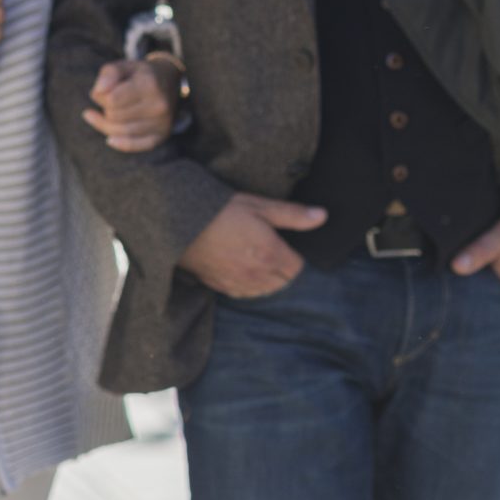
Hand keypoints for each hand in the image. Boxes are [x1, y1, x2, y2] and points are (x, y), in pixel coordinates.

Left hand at [84, 55, 181, 152]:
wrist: (169, 80)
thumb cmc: (139, 74)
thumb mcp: (124, 66)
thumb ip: (109, 74)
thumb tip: (97, 91)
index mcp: (149, 84)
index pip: (111, 100)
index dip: (99, 96)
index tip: (102, 90)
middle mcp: (159, 105)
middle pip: (114, 116)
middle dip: (105, 108)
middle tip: (109, 100)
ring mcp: (162, 122)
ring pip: (120, 132)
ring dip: (107, 124)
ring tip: (107, 113)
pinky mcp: (162, 135)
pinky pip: (135, 145)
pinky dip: (120, 143)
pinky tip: (110, 139)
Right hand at [180, 193, 321, 298]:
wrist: (177, 220)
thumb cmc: (219, 209)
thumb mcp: (258, 205)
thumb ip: (292, 214)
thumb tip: (322, 216)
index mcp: (270, 254)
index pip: (296, 268)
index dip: (293, 254)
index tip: (282, 243)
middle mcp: (256, 274)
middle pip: (282, 282)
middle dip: (282, 268)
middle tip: (270, 249)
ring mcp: (237, 282)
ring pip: (264, 291)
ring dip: (266, 279)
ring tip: (255, 259)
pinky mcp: (219, 285)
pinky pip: (242, 293)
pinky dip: (247, 285)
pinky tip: (240, 269)